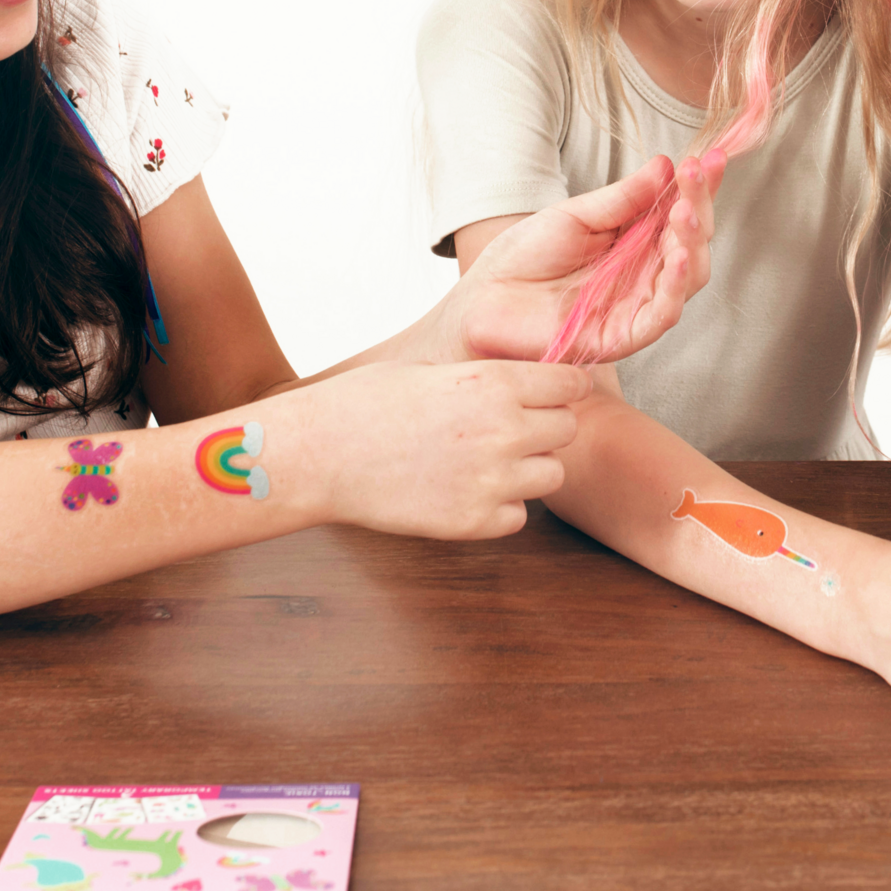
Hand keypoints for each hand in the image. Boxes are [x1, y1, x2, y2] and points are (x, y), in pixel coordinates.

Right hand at [294, 360, 591, 539]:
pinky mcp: (474, 522)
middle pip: (567, 429)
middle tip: (510, 428)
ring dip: (529, 468)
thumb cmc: (366, 402)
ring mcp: (491, 480)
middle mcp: (503, 430)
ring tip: (486, 461)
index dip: (562, 388)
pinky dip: (502, 506)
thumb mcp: (435, 368)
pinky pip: (518, 515)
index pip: (571, 385)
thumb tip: (530, 383)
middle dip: (545, 426)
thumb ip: (488, 379)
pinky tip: (466, 490)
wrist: (319, 454)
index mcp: (494, 381)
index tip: (549, 393)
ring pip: (552, 475)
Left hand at [449, 154, 722, 363]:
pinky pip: (662, 315)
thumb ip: (621, 198)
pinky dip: (674, 287)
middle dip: (699, 205)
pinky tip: (677, 257)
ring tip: (686, 211)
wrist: (482, 300)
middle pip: (692, 241)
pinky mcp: (623, 335)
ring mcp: (637, 304)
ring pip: (687, 277)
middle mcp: (644, 272)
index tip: (712, 156)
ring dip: (693, 242)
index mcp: (635, 241)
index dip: (699, 187)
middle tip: (698, 174)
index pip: (679, 211)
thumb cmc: (523, 258)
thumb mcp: (573, 215)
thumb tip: (665, 166)